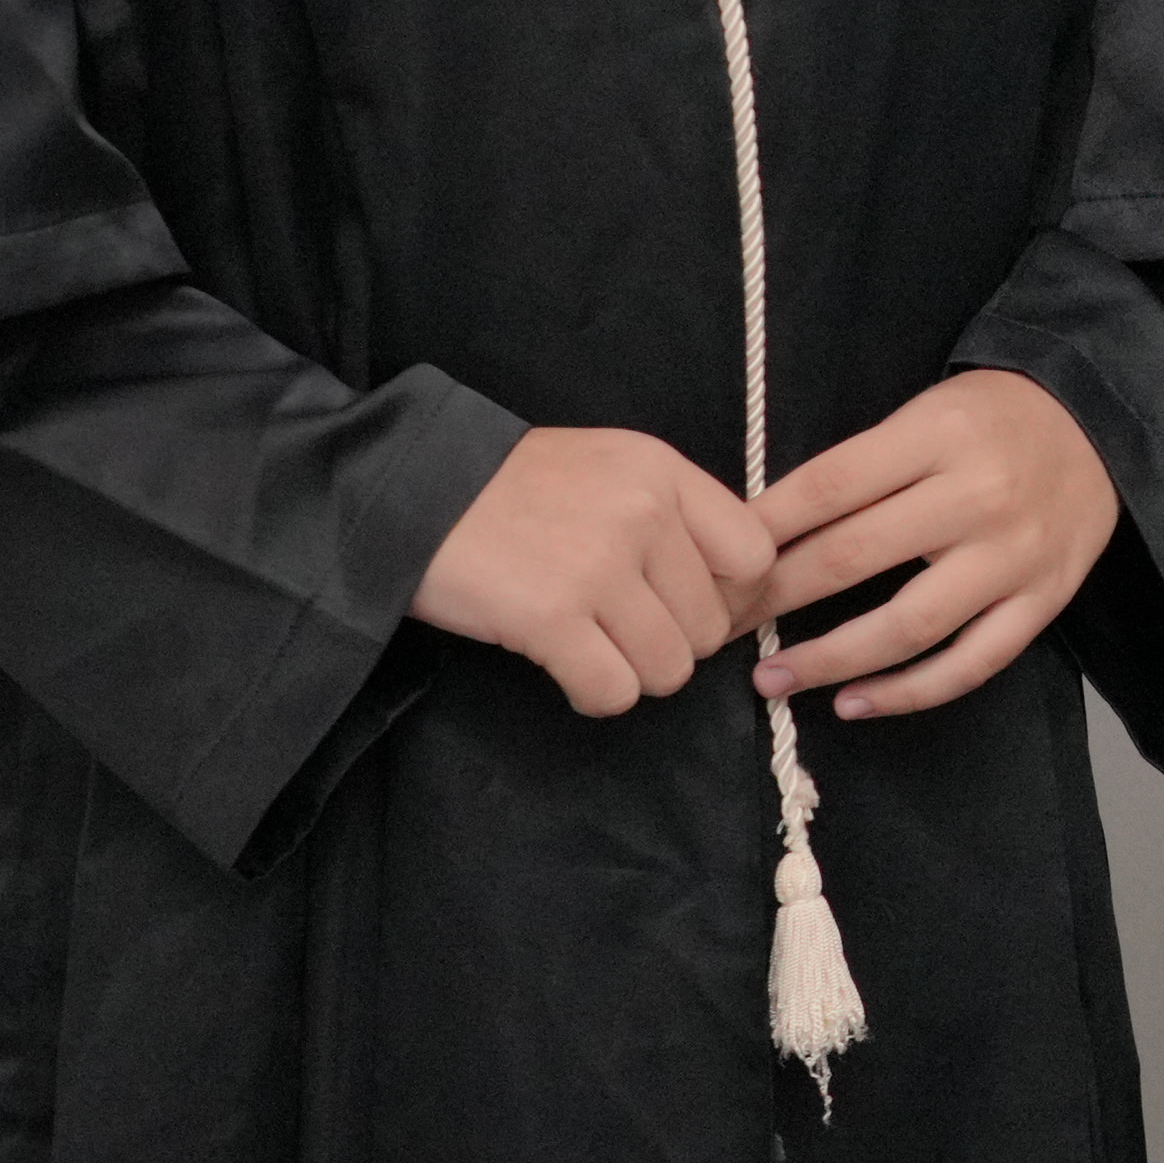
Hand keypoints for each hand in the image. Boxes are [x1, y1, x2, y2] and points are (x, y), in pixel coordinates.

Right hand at [416, 425, 790, 717]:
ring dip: (633, 673)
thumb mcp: (608, 468)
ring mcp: (598, 565)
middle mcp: (642, 513)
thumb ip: (672, 514)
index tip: (687, 606)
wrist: (410, 489)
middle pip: (711, 626)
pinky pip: (614, 691)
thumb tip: (734, 593)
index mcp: (662, 471)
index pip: (753, 556)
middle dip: (671, 642)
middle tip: (621, 630)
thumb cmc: (510, 488)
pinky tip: (567, 668)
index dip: (731, 598)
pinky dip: (594, 694)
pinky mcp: (552, 616)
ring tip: (591, 646)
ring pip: (670, 668)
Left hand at [745, 369, 1118, 717]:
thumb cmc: (993, 418)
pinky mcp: (1043, 601)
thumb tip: (764, 530)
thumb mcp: (925, 413)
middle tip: (721, 625)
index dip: (763, 528)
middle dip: (775, 597)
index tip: (714, 562)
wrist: (1100, 424)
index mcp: (937, 435)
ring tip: (773, 679)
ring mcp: (1013, 556)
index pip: (830, 486)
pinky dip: (908, 692)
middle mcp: (977, 496)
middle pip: (854, 555)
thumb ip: (860, 468)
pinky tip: (854, 702)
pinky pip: (969, 663)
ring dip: (830, 659)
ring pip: (908, 624)